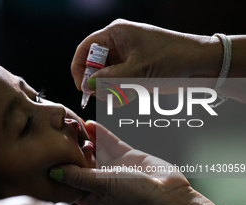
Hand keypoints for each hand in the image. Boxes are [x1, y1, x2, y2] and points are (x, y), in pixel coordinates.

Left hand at [50, 120, 189, 204]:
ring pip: (96, 150)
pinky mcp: (127, 156)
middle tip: (60, 132)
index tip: (50, 151)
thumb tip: (53, 173)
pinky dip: (101, 134)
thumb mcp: (101, 186)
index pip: (71, 179)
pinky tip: (90, 124)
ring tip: (72, 124)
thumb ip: (78, 177)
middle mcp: (101, 181)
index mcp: (92, 194)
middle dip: (72, 148)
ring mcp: (114, 168)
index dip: (62, 165)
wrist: (168, 197)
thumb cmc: (133, 198)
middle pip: (82, 161)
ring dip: (85, 138)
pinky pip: (110, 143)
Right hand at [71, 19, 219, 94]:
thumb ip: (109, 79)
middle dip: (96, 82)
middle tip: (103, 95)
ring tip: (121, 96)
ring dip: (109, 89)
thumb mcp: (137, 70)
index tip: (81, 87)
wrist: (199, 64)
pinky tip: (128, 96)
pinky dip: (119, 91)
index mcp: (116, 33)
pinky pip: (116, 82)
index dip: (79, 67)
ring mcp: (125, 57)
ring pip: (104, 76)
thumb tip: (87, 85)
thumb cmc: (171, 58)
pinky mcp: (132, 69)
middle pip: (93, 64)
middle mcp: (118, 44)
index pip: (85, 48)